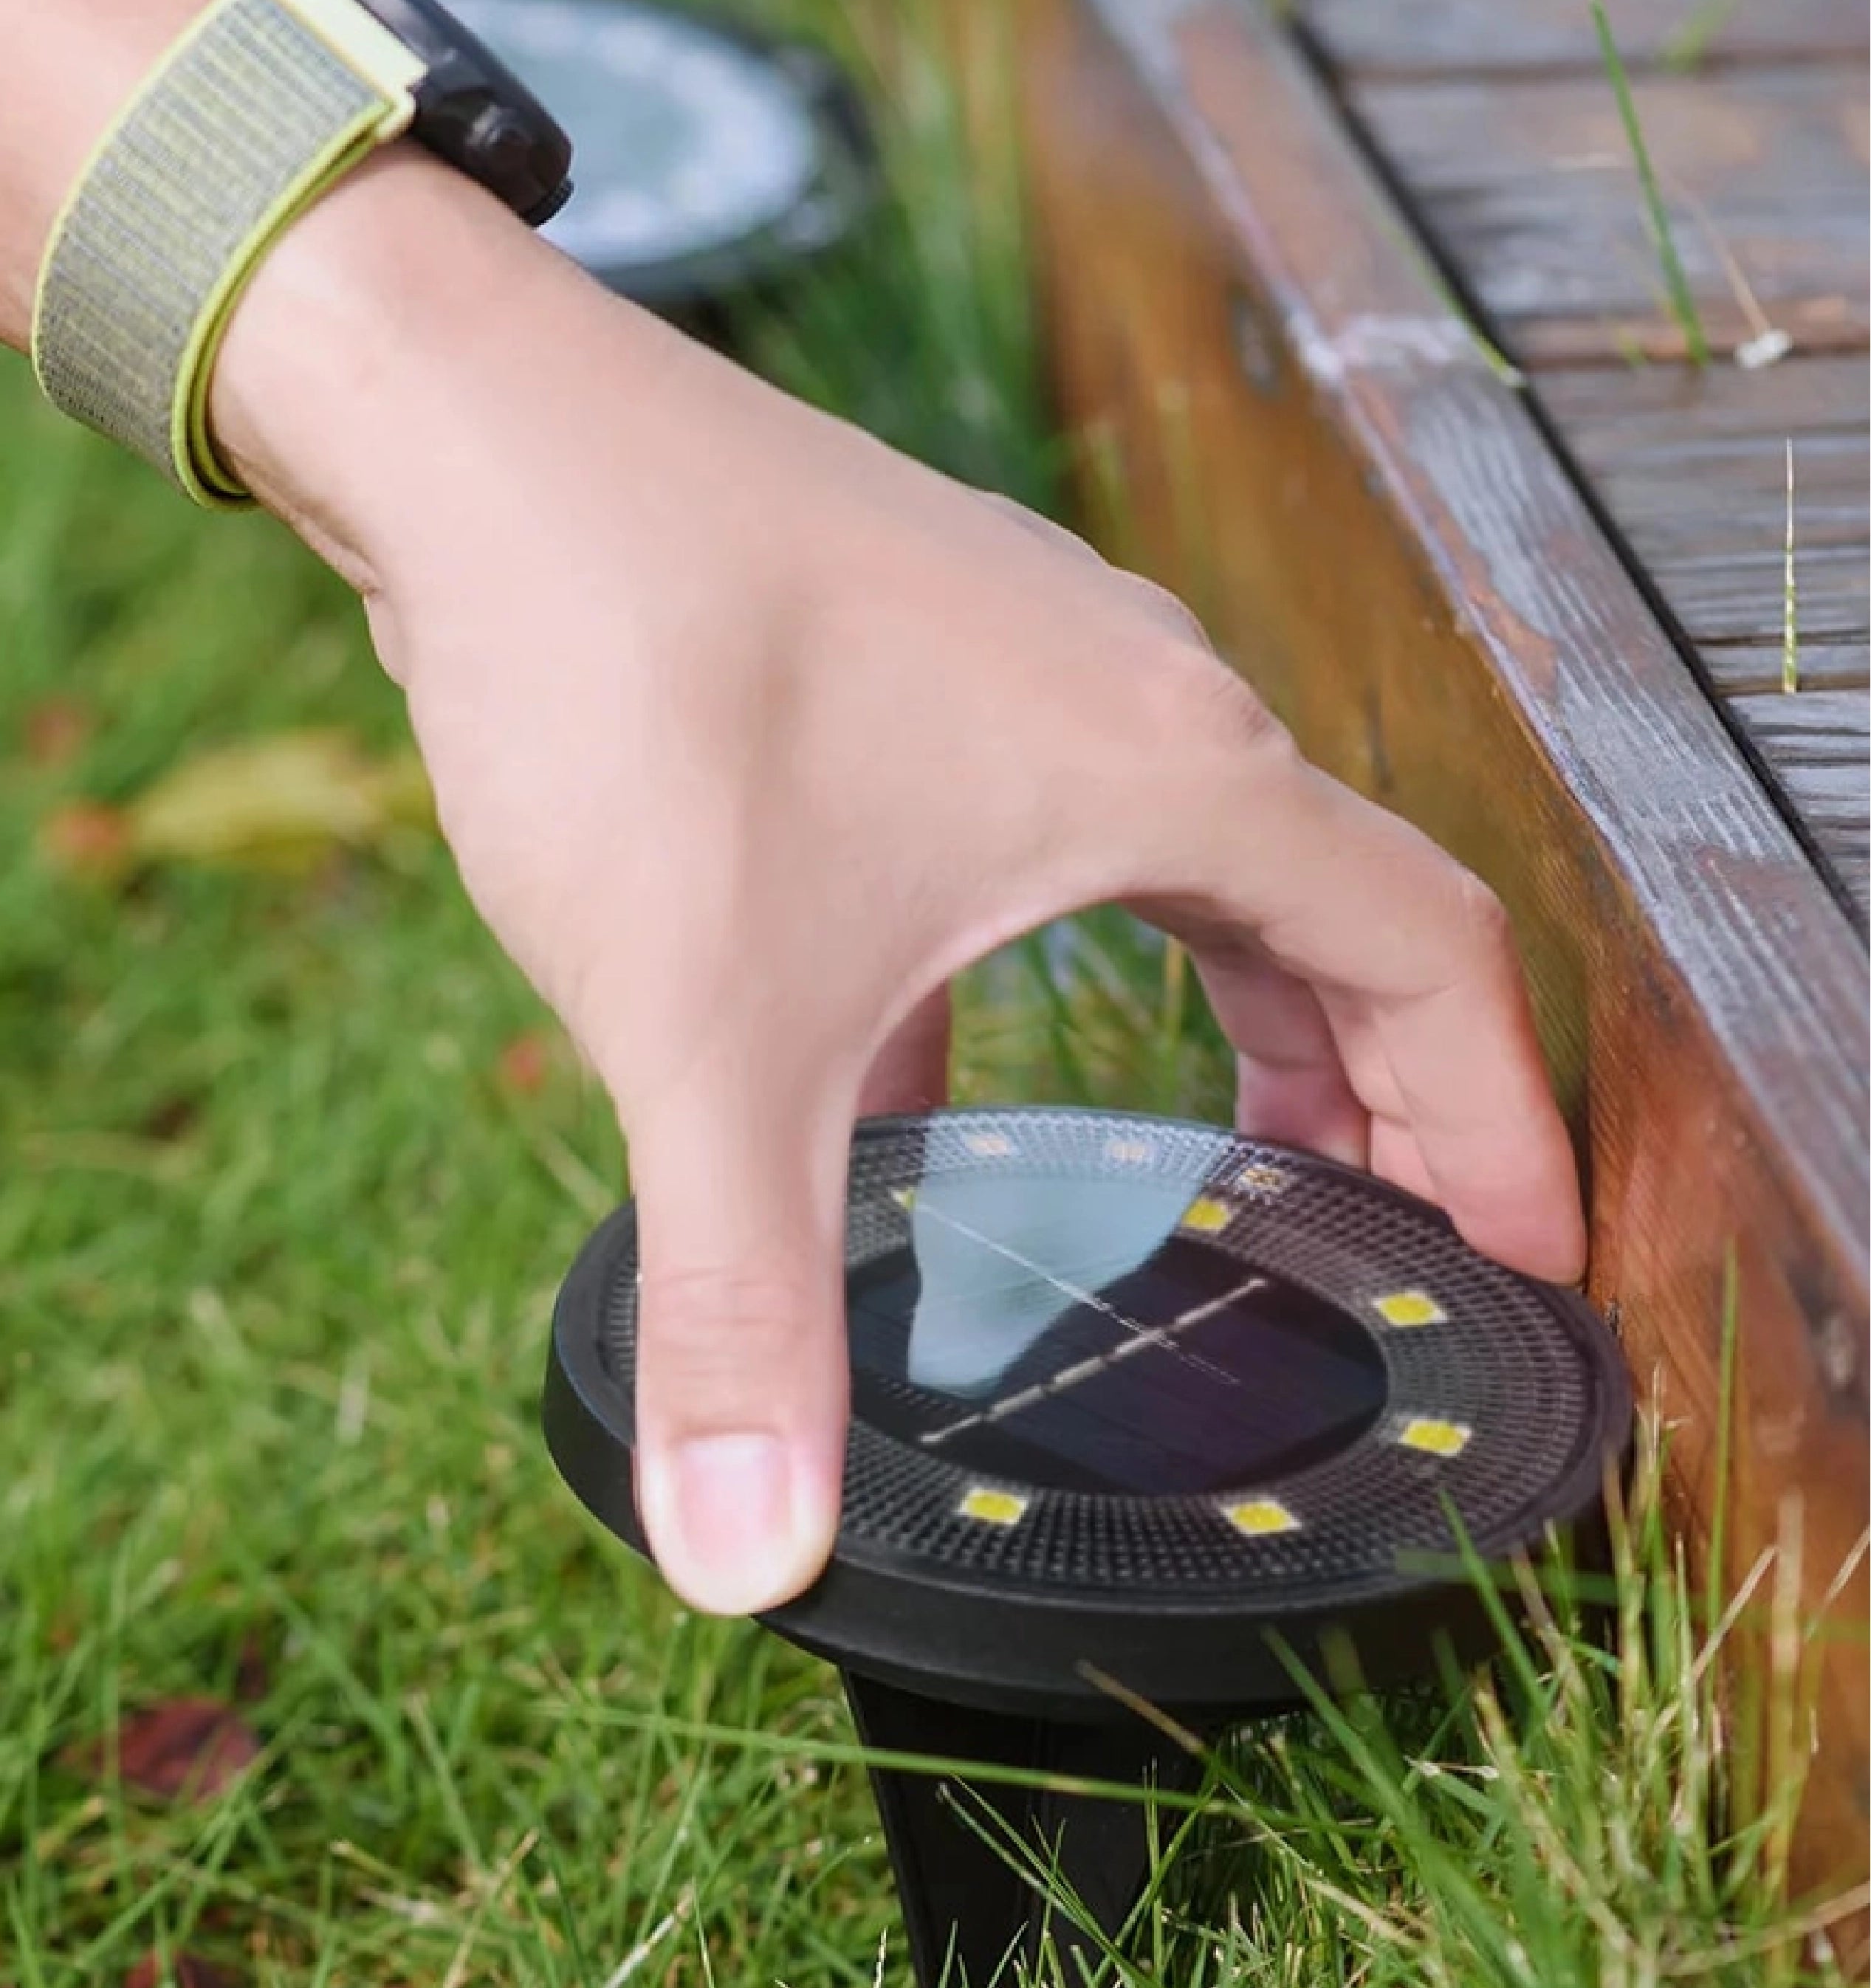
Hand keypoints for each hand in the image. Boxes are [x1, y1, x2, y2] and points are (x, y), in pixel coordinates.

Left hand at [217, 155, 1586, 1617]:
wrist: (469, 425)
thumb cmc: (630, 666)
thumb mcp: (708, 1029)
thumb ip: (744, 1304)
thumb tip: (751, 1562)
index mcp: (1171, 772)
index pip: (1431, 959)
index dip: (1495, 1128)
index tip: (1519, 1269)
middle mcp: (1127, 695)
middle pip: (1328, 913)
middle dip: (1365, 1095)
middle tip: (1367, 1254)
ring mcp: (1008, 660)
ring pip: (1174, 868)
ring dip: (1210, 1020)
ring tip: (1191, 1178)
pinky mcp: (888, 657)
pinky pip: (1021, 835)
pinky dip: (1021, 968)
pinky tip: (915, 1081)